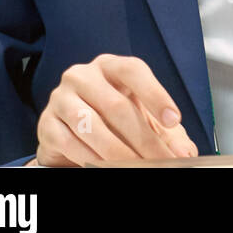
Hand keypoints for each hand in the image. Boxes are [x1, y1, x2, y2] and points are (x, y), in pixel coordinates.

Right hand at [33, 54, 198, 165]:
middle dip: (144, 138)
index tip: (173, 120)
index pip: (133, 70)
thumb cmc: (110, 116)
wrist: (69, 128)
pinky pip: (71, 143)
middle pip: (116, 105)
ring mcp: (61, 99)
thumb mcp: (140, 116)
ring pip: (92, 126)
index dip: (155, 94)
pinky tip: (108, 166)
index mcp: (110, 66)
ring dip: (119, 152)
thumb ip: (164, 132)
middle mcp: (83, 76)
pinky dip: (93, 159)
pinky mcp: (47, 124)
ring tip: (138, 166)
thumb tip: (185, 152)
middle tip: (162, 159)